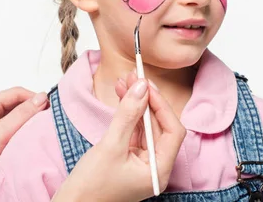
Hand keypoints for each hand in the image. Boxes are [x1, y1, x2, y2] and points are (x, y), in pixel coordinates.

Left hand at [0, 87, 48, 201]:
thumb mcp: (1, 132)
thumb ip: (22, 114)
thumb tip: (42, 98)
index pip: (17, 93)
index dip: (34, 98)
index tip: (49, 108)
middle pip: (17, 103)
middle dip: (31, 110)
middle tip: (45, 120)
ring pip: (15, 116)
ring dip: (27, 121)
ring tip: (37, 129)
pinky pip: (12, 128)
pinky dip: (21, 131)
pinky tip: (28, 138)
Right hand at [53, 73, 185, 201]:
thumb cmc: (90, 188)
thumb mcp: (110, 146)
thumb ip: (127, 114)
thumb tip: (141, 87)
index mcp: (159, 170)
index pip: (172, 131)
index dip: (161, 106)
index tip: (146, 85)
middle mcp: (154, 167)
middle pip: (159, 126)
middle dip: (147, 100)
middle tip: (135, 76)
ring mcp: (141, 163)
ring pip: (144, 126)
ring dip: (136, 104)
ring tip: (125, 81)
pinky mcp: (128, 159)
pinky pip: (132, 132)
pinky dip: (127, 114)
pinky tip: (121, 96)